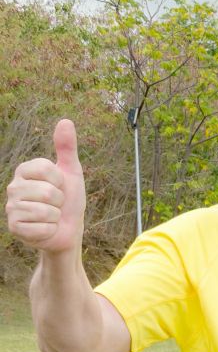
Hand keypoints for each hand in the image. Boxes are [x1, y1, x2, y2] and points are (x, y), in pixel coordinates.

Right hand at [6, 119, 84, 254]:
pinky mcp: (15, 227)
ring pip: (45, 211)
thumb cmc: (69, 200)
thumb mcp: (71, 172)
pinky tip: (46, 229)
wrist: (69, 230)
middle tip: (56, 205)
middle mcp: (14, 187)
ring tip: (52, 216)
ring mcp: (12, 208)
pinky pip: (41, 228)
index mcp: (24, 170)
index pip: (47, 169)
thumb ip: (67, 148)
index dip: (61, 181)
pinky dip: (50, 230)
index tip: (60, 186)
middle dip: (60, 201)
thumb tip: (66, 120)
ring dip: (56, 217)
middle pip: (47, 192)